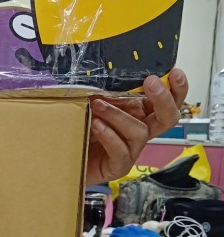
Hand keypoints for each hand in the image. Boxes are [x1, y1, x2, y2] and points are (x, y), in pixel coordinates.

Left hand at [86, 68, 188, 184]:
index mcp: (139, 113)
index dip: (176, 88)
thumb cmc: (79, 127)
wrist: (60, 158)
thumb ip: (105, 90)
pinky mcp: (118, 166)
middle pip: (168, 118)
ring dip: (119, 116)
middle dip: (164, 99)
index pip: (167, 101)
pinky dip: (109, 135)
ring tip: (97, 105)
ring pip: (140, 132)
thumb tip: (107, 70)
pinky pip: (121, 151)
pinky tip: (96, 125)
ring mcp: (131, 150)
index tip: (175, 73)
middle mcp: (140, 131)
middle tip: (151, 82)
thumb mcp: (92, 102)